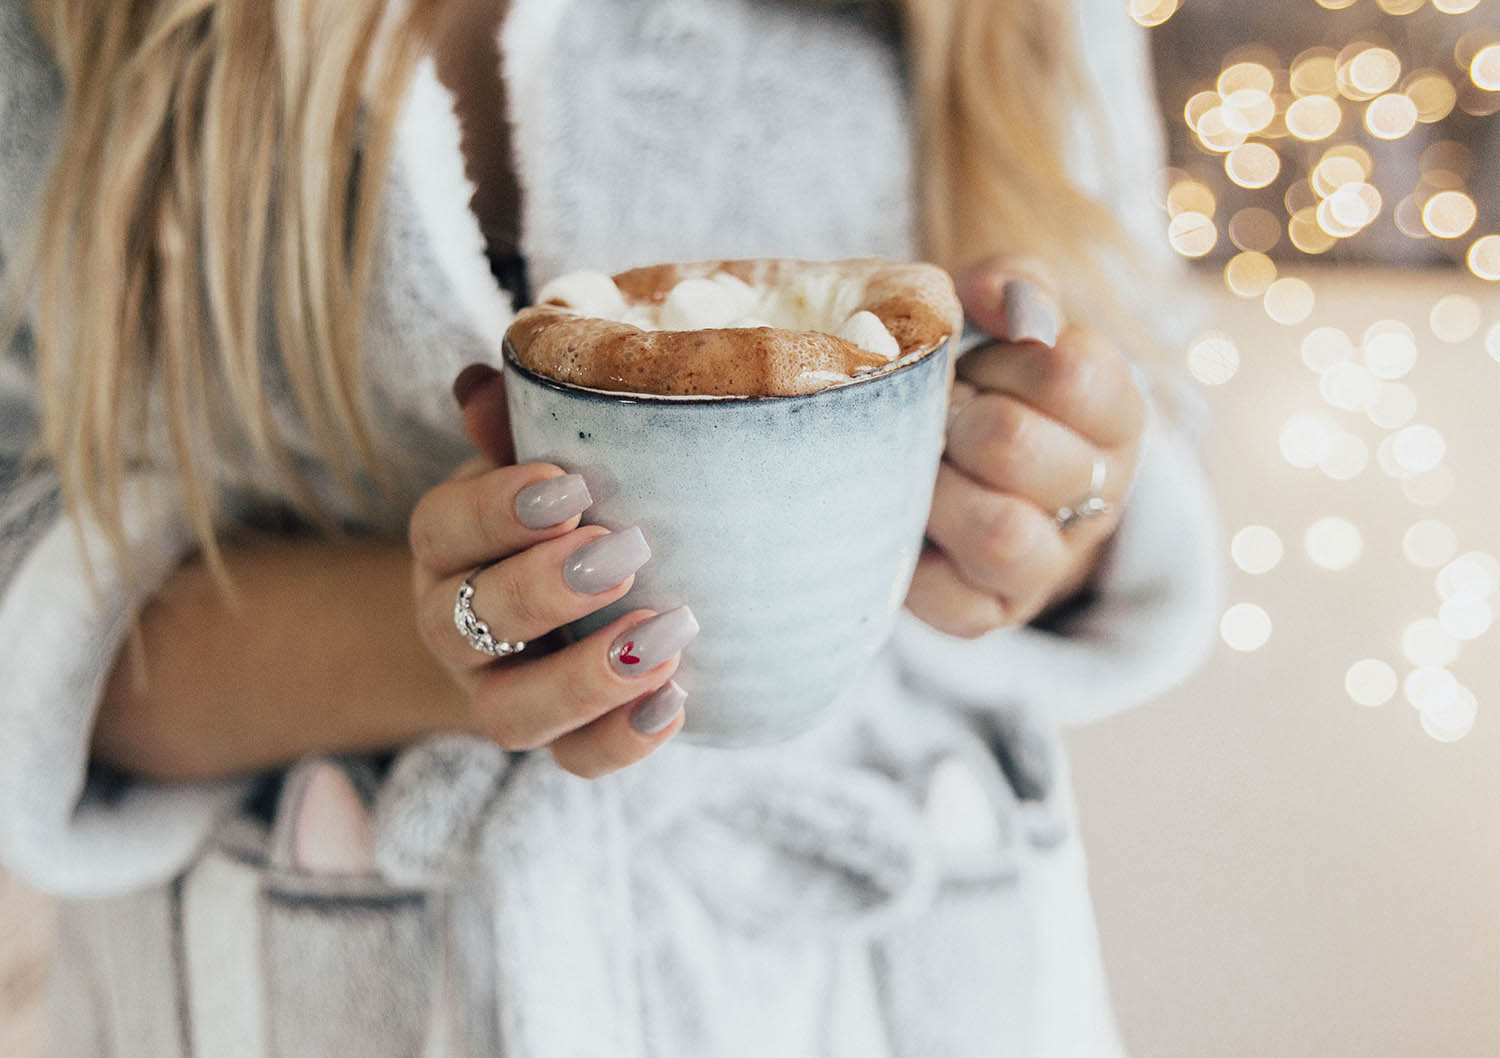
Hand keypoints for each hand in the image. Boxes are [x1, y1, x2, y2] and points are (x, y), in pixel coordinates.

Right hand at [406, 367, 695, 777]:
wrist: (576, 594)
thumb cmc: (569, 502)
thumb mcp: (538, 453)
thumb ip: (515, 422)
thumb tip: (481, 385)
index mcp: (447, 544)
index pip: (443, 531)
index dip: (497, 513)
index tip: (572, 488)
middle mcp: (455, 625)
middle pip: (463, 624)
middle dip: (541, 592)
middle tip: (624, 553)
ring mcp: (499, 692)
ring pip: (510, 714)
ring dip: (586, 679)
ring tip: (665, 637)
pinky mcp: (556, 739)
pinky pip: (575, 761)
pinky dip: (622, 739)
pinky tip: (678, 700)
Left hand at [905, 258, 1147, 636]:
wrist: (955, 478)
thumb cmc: (978, 385)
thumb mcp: (997, 318)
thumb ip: (1010, 285)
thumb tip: (1007, 302)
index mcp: (1114, 415)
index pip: (1072, 369)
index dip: (1002, 357)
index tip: (975, 362)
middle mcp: (1096, 495)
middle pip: (1014, 442)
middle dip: (951, 416)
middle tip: (930, 413)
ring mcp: (1045, 564)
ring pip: (996, 532)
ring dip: (932, 487)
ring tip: (914, 464)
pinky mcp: (986, 615)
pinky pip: (946, 597)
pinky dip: (908, 554)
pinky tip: (899, 516)